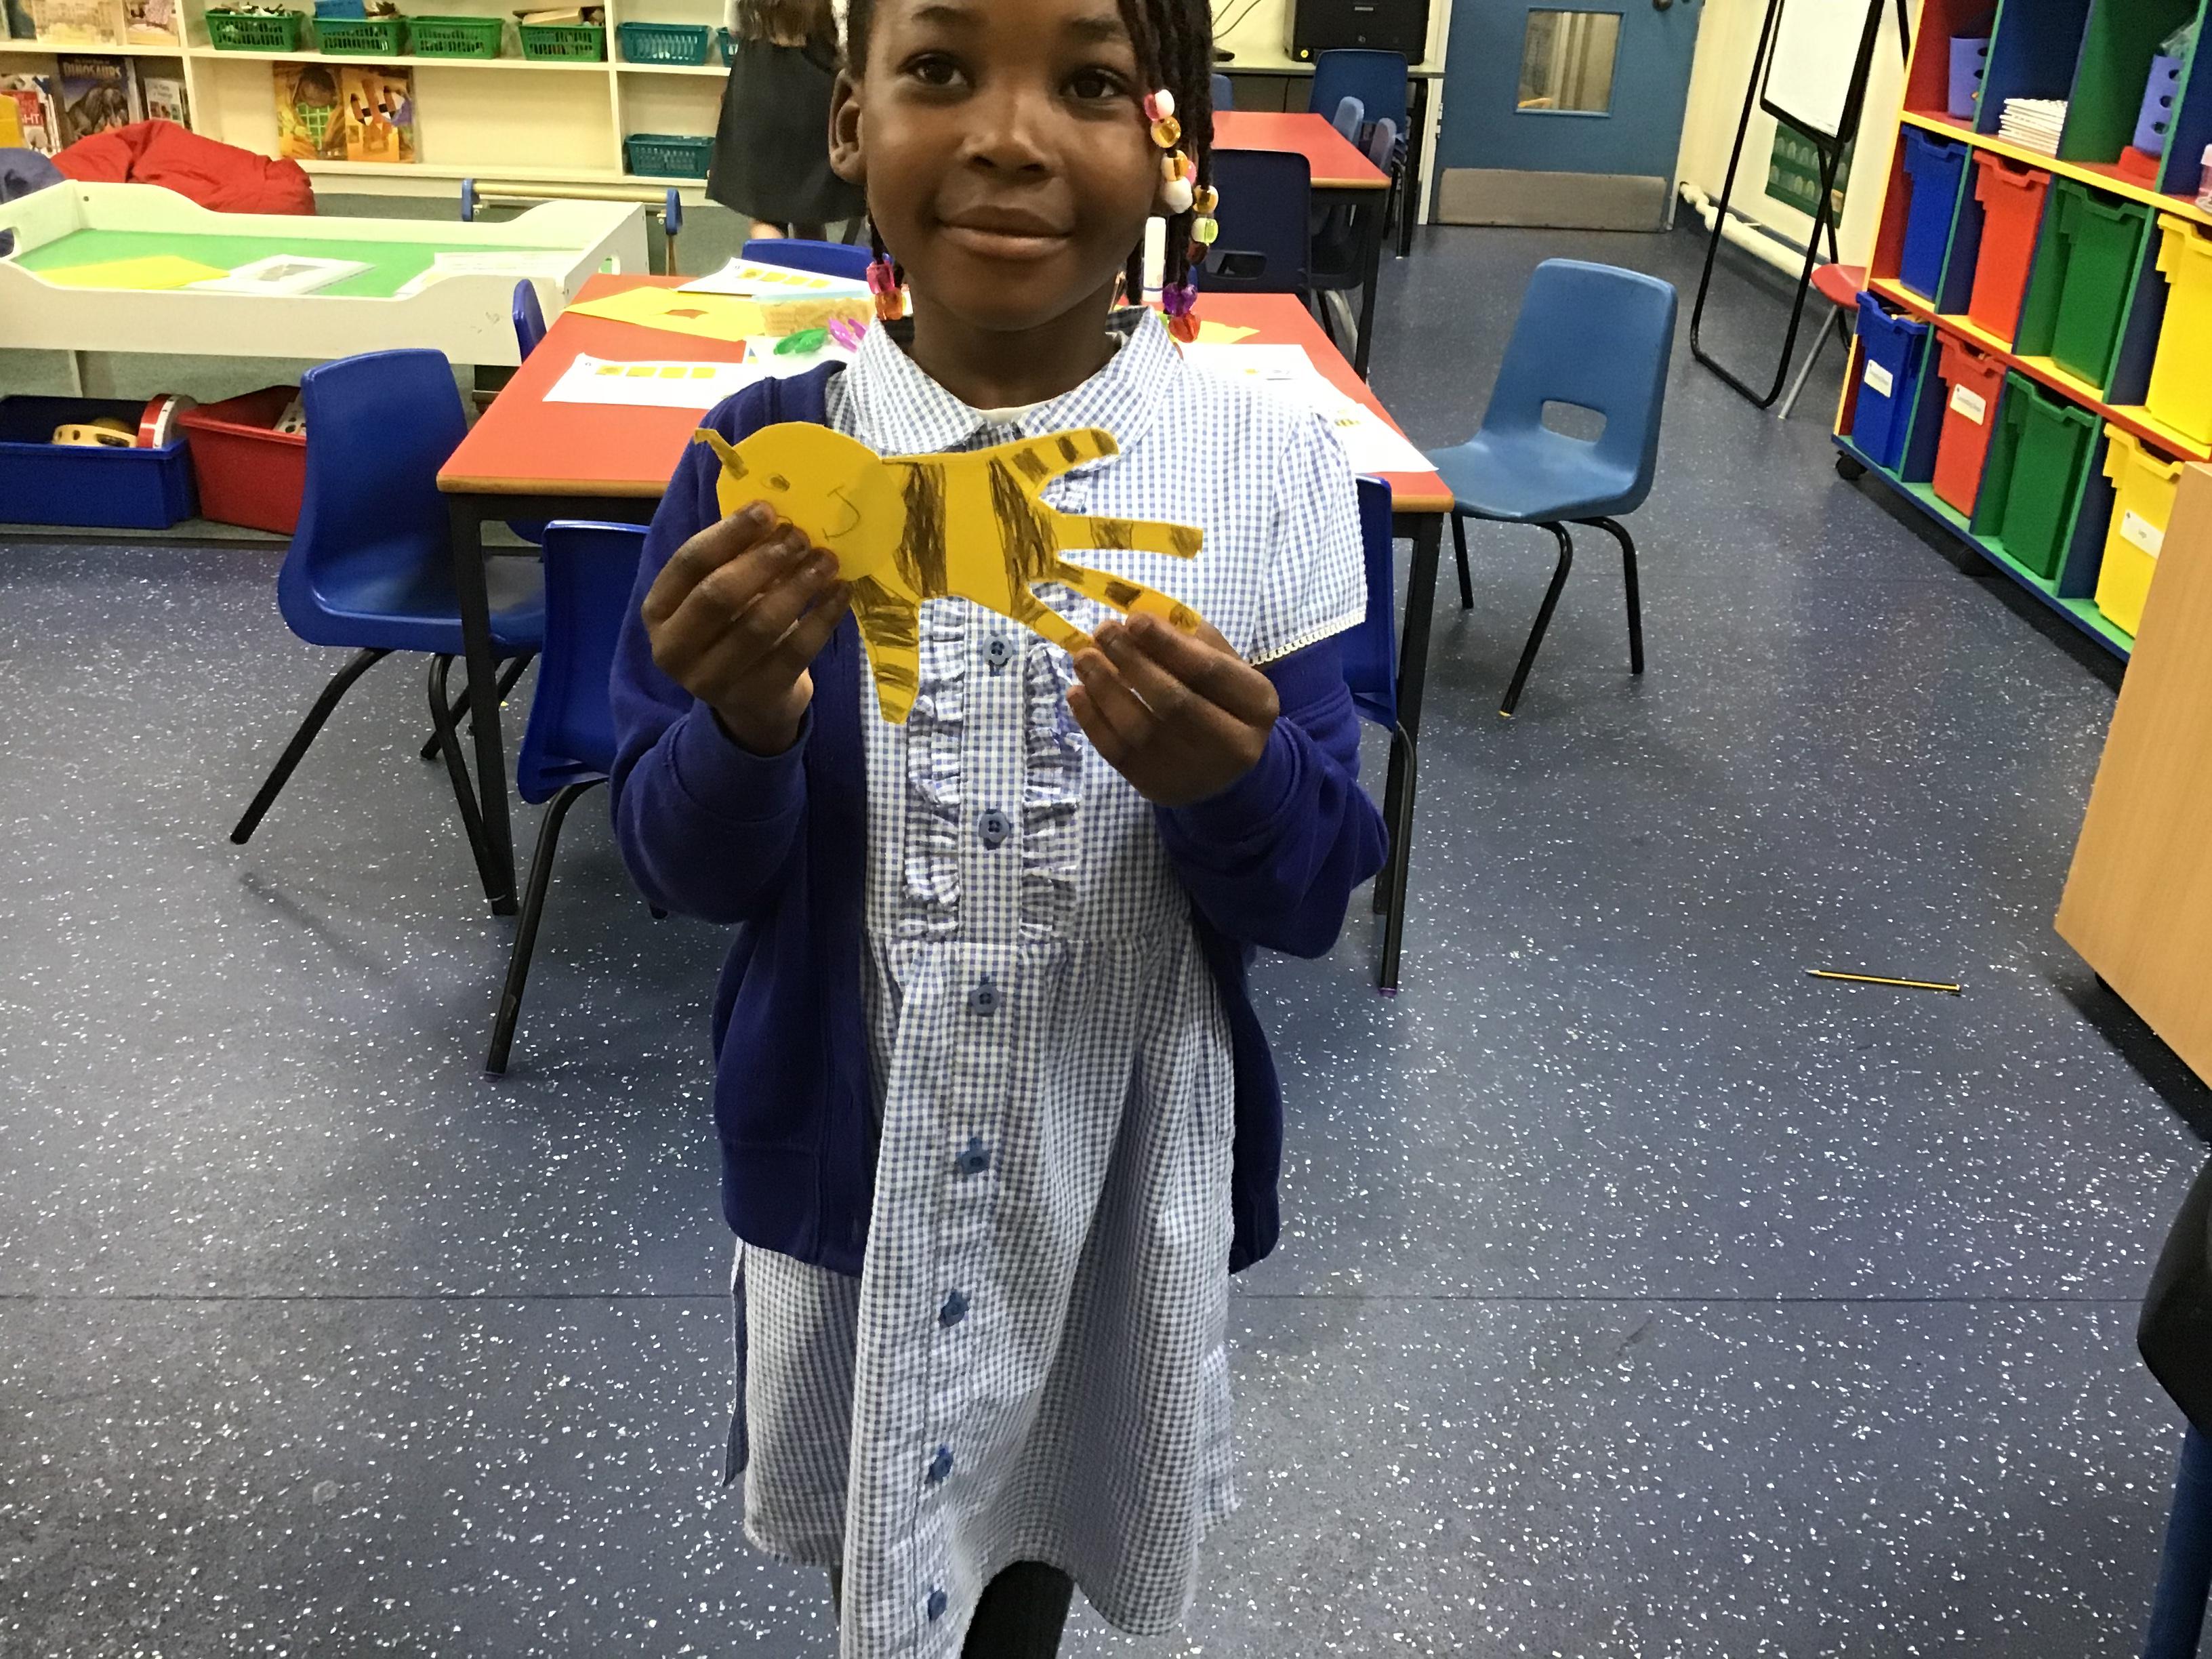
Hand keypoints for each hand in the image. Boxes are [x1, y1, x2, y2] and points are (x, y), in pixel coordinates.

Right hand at [641, 501, 849, 755]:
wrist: (751, 701)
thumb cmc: (733, 629)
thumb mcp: (720, 593)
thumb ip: (735, 558)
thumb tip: (775, 512)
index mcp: (658, 611)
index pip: (689, 563)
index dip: (729, 534)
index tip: (768, 510)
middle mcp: (673, 650)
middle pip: (719, 594)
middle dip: (764, 560)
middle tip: (801, 537)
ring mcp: (711, 681)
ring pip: (759, 625)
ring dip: (798, 586)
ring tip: (827, 560)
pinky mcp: (755, 698)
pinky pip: (795, 652)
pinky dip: (822, 618)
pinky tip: (840, 592)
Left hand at [1066, 612, 1278, 807]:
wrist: (1226, 771)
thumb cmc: (1221, 704)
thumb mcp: (1226, 667)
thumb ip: (1192, 640)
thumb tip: (1139, 618)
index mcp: (1256, 705)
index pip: (1208, 671)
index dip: (1167, 643)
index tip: (1133, 618)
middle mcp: (1232, 745)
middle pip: (1172, 701)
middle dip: (1132, 662)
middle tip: (1102, 632)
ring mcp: (1192, 772)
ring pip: (1140, 728)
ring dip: (1104, 688)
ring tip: (1084, 658)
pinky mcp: (1157, 787)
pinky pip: (1117, 753)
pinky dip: (1092, 720)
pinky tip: (1077, 692)